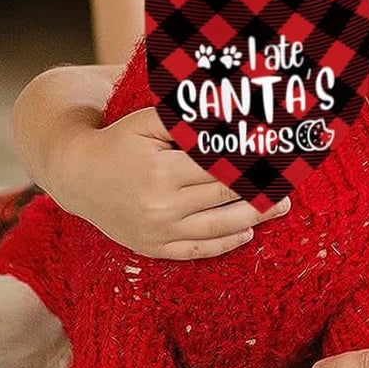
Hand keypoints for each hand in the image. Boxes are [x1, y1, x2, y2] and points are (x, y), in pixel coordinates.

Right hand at [53, 103, 288, 258]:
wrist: (77, 176)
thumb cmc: (119, 140)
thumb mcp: (149, 122)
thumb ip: (189, 121)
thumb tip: (232, 116)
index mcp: (162, 172)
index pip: (222, 167)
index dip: (253, 160)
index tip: (280, 153)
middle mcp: (161, 206)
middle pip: (226, 197)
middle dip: (262, 187)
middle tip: (291, 179)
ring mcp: (158, 232)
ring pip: (218, 227)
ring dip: (255, 217)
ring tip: (281, 206)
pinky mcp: (153, 248)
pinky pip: (196, 251)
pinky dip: (224, 244)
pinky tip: (247, 233)